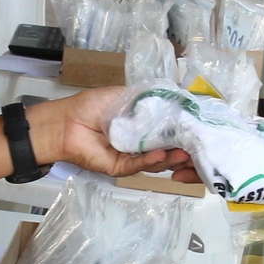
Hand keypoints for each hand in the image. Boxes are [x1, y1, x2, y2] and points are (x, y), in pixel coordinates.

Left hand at [26, 90, 185, 177]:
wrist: (65, 121)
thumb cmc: (90, 106)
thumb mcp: (125, 95)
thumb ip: (149, 98)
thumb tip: (177, 96)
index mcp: (143, 126)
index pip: (170, 131)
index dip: (185, 131)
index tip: (199, 128)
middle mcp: (140, 143)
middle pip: (168, 150)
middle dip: (184, 150)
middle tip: (198, 145)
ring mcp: (132, 157)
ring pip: (156, 161)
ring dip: (172, 157)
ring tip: (185, 153)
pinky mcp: (120, 167)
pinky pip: (138, 165)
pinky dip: (151, 161)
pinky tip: (161, 155)